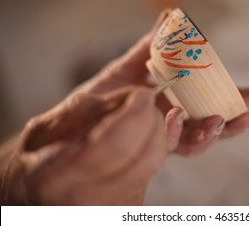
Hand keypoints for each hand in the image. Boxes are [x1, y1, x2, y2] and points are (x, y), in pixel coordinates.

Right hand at [1, 87, 166, 204]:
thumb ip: (89, 108)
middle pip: (148, 157)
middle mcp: (89, 200)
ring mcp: (115, 209)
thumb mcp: (46, 127)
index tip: (142, 94)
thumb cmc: (37, 161)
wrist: (38, 198)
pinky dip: (153, 146)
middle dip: (154, 120)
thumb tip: (134, 96)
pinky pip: (155, 170)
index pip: (114, 146)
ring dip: (156, 132)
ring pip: (156, 162)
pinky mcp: (132, 209)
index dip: (136, 115)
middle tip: (145, 102)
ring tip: (138, 119)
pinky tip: (136, 139)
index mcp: (56, 177)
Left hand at [71, 10, 248, 155]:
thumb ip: (150, 46)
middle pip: (209, 126)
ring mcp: (158, 139)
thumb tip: (170, 14)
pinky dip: (173, 131)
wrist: (71, 123)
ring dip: (210, 134)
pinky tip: (176, 115)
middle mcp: (171, 125)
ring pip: (193, 143)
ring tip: (219, 122)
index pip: (211, 103)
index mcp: (175, 104)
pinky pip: (163, 144)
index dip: (234, 99)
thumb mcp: (128, 67)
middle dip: (232, 121)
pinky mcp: (141, 149)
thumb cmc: (101, 95)